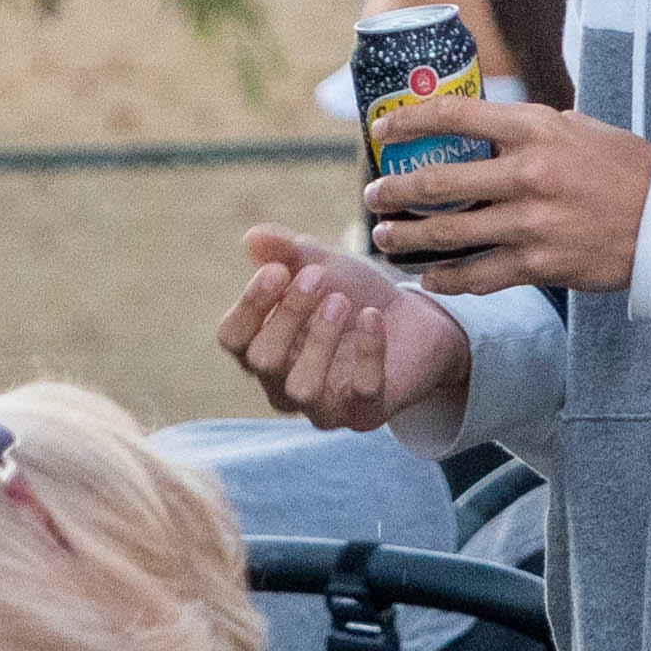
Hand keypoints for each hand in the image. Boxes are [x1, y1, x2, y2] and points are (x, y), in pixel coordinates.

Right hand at [220, 226, 472, 430]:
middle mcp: (284, 383)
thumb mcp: (323, 262)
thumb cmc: (356, 292)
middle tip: (317, 276)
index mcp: (265, 346)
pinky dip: (367, 351)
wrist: (417, 316)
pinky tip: (372, 316)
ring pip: (302, 389)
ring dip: (319, 340)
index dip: (249, 305)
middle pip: (262, 360)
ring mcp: (325, 406)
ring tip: (341, 300)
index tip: (278, 270)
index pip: (233, 338)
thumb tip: (252, 238)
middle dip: (287, 314)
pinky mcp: (368, 412)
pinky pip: (362, 393)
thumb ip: (287, 251)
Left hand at [364, 99, 650, 295]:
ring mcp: (531, 223)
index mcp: (535, 129)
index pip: (453, 116)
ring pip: (448, 236)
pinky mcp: (540, 264)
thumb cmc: (625, 169)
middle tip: (373, 195)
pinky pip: (478, 276)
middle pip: (437, 183)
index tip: (382, 132)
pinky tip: (428, 279)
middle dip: (393, 191)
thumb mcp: (579, 128)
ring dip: (407, 239)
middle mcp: (528, 174)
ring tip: (384, 239)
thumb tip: (486, 126)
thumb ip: (531, 128)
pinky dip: (446, 280)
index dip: (408, 122)